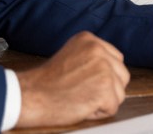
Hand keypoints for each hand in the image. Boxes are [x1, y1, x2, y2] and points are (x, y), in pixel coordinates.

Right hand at [15, 32, 129, 128]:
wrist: (30, 96)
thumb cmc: (46, 82)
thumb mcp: (71, 56)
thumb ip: (92, 57)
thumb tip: (112, 67)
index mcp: (90, 40)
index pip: (116, 59)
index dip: (104, 76)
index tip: (86, 81)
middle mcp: (99, 50)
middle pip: (122, 75)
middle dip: (108, 88)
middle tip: (83, 92)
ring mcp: (103, 68)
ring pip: (119, 92)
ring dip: (103, 101)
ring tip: (80, 97)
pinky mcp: (104, 89)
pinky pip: (112, 107)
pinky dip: (98, 113)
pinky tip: (81, 105)